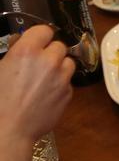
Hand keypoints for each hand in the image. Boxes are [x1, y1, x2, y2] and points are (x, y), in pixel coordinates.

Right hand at [0, 26, 72, 146]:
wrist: (7, 130)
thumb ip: (13, 52)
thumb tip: (21, 42)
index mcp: (27, 51)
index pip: (44, 30)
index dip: (39, 37)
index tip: (34, 43)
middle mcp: (48, 60)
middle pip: (59, 46)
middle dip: (49, 53)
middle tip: (37, 64)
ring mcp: (61, 77)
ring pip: (68, 62)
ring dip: (59, 67)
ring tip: (43, 79)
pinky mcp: (68, 93)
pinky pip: (68, 82)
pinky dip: (60, 84)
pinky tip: (45, 94)